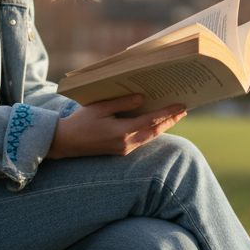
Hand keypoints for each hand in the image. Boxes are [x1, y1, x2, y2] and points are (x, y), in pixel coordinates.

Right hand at [47, 95, 186, 158]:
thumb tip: (142, 99)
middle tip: (184, 109)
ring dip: (163, 126)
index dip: (169, 113)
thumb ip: (122, 103)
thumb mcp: (100, 108)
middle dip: (171, 120)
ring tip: (174, 115)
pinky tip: (156, 123)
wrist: (66, 143)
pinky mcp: (121, 151)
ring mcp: (124, 149)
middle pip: (155, 131)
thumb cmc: (80, 122)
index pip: (152, 121)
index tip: (182, 105)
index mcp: (122, 132)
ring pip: (150, 137)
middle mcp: (126, 143)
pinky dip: (152, 131)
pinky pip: (142, 140)